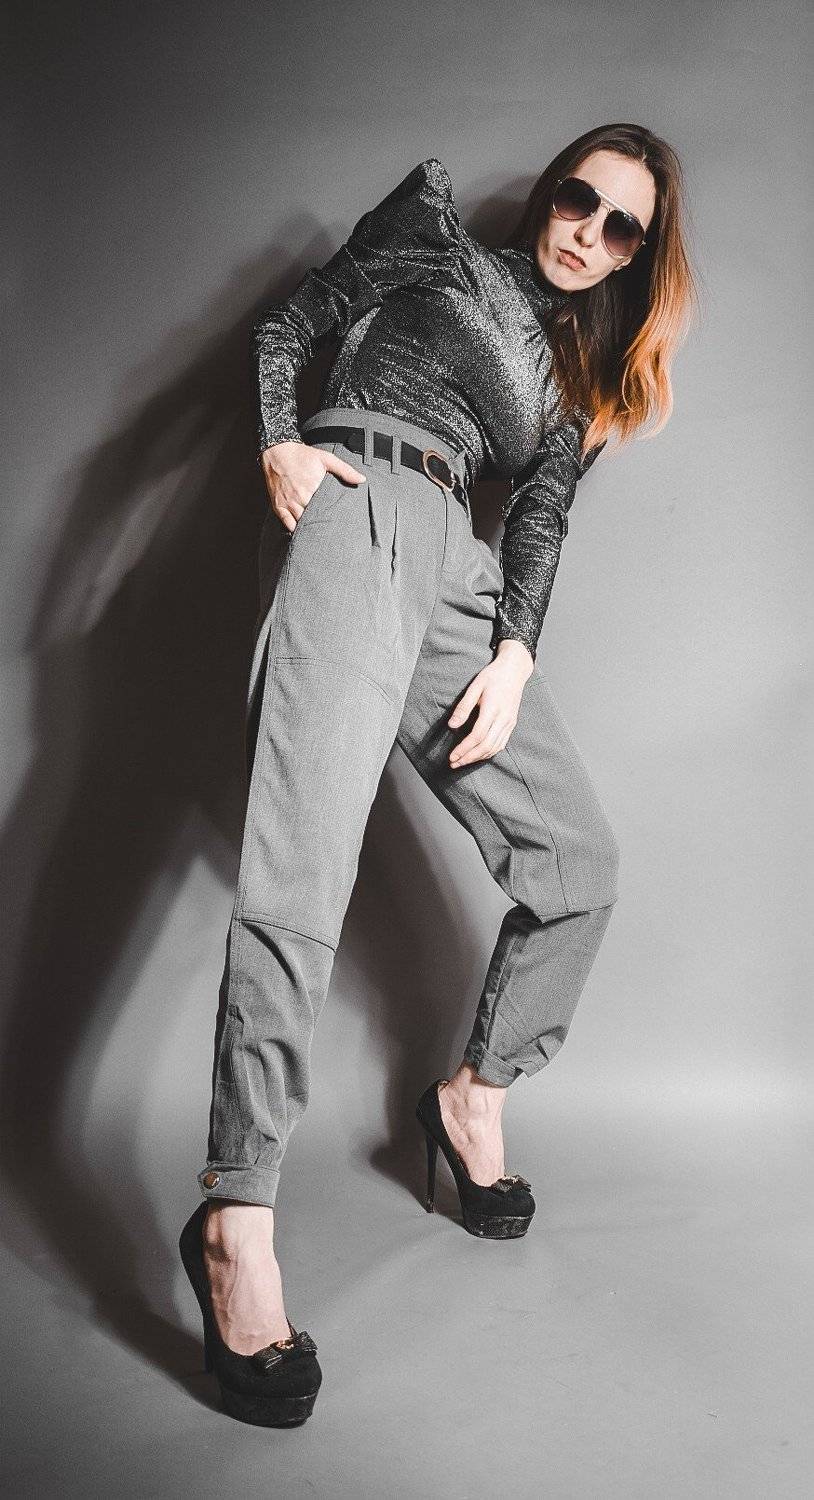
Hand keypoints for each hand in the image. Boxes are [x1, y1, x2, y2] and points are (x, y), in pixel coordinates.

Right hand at [259, 440, 365, 532]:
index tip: (338, 521)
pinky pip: (286, 523)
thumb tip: (361, 479)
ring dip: (308, 527)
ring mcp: (288, 503)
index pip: (325, 510)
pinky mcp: (278, 506)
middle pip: (313, 519)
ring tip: (318, 532)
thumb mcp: (326, 459)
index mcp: (312, 489)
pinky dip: (294, 528)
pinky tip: (301, 531)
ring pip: (300, 523)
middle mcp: (300, 498)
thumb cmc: (302, 455)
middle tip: (330, 530)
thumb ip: (345, 470)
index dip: (332, 516)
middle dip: (321, 524)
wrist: (277, 452)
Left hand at [448, 640, 533, 767]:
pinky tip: (477, 755)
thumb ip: (463, 707)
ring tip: (462, 762)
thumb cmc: (493, 676)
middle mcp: (503, 719)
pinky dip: (488, 753)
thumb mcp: (475, 686)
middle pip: (486, 746)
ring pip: (494, 748)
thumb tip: (452, 726)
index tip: (452, 756)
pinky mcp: (511, 724)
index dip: (464, 748)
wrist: (515, 670)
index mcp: (493, 709)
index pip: (477, 735)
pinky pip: (500, 744)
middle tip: (454, 764)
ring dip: (477, 758)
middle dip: (468, 758)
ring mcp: (509, 723)